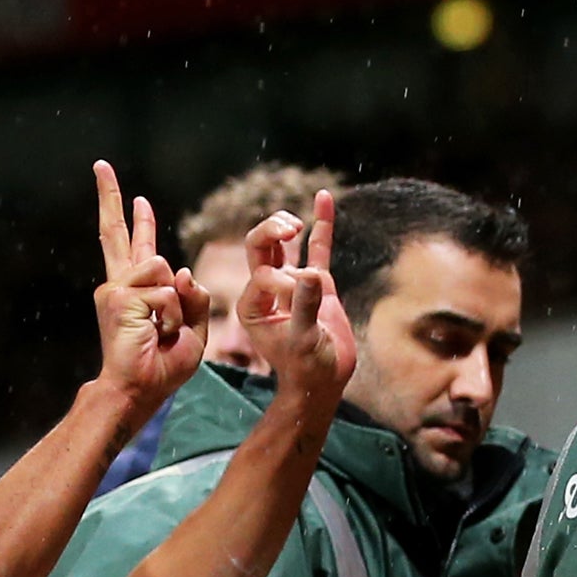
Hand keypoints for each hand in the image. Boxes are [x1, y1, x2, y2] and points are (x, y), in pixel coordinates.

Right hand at [92, 160, 209, 408]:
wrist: (139, 390)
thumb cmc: (162, 367)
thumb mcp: (193, 330)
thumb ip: (193, 297)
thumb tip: (180, 270)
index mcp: (135, 291)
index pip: (136, 248)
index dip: (137, 221)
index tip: (135, 198)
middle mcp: (120, 285)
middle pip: (116, 234)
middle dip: (110, 196)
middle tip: (100, 166)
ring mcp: (116, 290)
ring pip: (163, 268)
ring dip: (175, 306)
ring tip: (161, 333)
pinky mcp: (120, 297)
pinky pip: (165, 292)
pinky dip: (171, 316)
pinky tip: (155, 334)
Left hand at [238, 189, 355, 398]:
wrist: (324, 378)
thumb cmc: (307, 366)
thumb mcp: (303, 340)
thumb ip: (305, 307)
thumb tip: (312, 274)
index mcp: (252, 305)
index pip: (263, 274)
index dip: (284, 281)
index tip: (299, 300)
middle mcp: (266, 290)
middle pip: (259, 246)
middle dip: (271, 231)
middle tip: (289, 229)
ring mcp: (291, 284)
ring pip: (282, 244)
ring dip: (286, 226)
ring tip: (296, 225)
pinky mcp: (316, 283)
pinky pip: (316, 249)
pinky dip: (321, 225)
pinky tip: (324, 198)